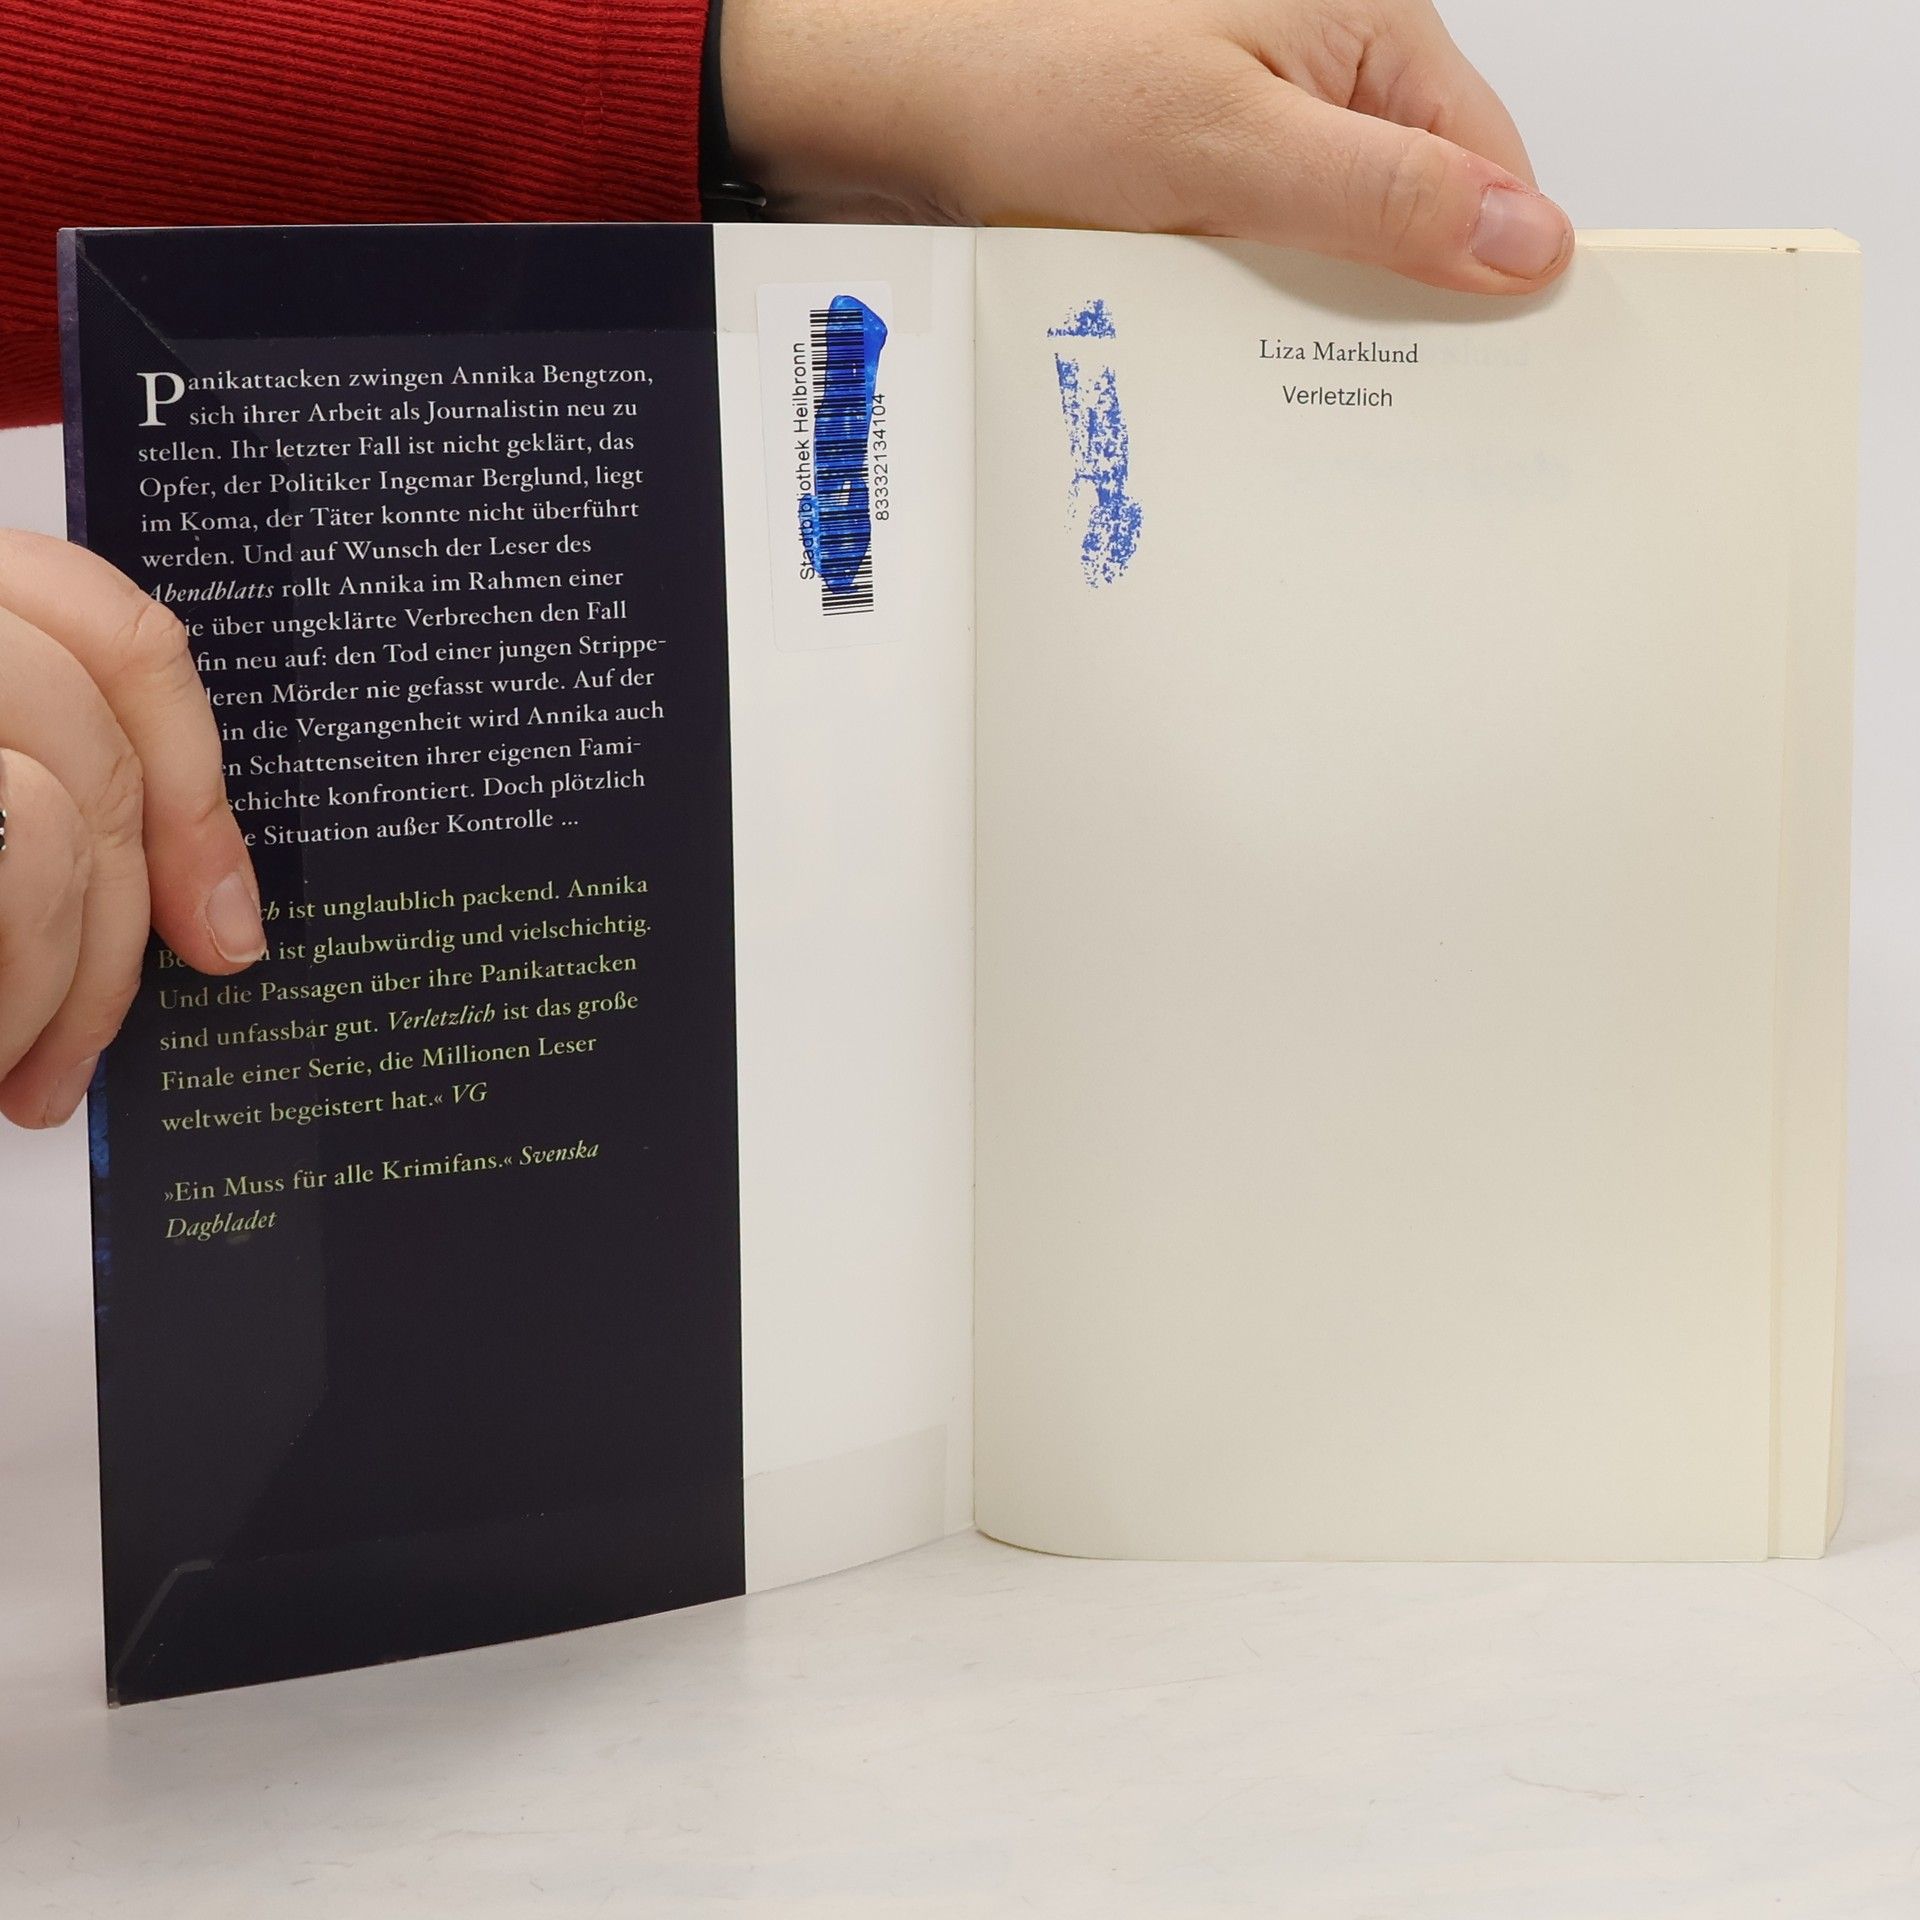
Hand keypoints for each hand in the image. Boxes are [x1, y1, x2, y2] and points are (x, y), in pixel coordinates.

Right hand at [0, 530, 263, 1128]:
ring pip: (52, 818)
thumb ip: (46, 777)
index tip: (229, 935)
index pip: (127, 636)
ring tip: (19, 1077)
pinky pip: (5, 855)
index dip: (200, 792)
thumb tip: (202, 913)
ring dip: (60, 981)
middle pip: (101, 751)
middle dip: (123, 935)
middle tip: (90, 1062)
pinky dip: (7, 984)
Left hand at [724, 0, 1570, 293]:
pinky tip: (1229, 345)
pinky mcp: (1208, 185)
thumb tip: (1523, 238)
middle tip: (1373, 388)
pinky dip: (1254, 311)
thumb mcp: (1232, 148)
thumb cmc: (1040, 85)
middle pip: (1418, 212)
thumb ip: (1382, 193)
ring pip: (1339, 249)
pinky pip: (1268, 263)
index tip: (1485, 363)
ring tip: (1278, 359)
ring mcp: (1263, 131)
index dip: (1492, 266)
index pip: (1487, 164)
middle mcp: (1322, 74)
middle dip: (1396, 300)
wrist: (906, 108)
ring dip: (1315, 315)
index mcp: (1363, 30)